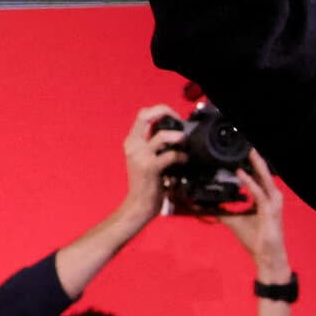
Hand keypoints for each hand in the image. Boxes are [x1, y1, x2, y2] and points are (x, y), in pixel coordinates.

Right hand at [120, 104, 187, 228]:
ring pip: (161, 135)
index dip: (159, 110)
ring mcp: (140, 156)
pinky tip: (183, 160)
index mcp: (132, 142)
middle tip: (178, 123)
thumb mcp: (145, 159)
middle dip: (166, 113)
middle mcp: (133, 145)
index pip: (142, 114)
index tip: (173, 117)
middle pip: (146, 116)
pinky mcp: (150, 168)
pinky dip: (181, 156)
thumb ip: (155, 146)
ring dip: (178, 137)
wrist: (138, 205)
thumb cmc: (145, 183)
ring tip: (183, 142)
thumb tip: (175, 134)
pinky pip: (170, 155)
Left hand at [221, 148, 289, 279]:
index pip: (258, 175)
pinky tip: (240, 173)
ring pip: (263, 178)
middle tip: (244, 142)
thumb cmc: (255, 239)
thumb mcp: (233, 221)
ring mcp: (273, 203)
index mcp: (265, 197)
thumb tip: (203, 203)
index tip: (239, 150)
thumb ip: (221, 210)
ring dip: (255, 164)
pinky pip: (258, 193)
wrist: (266, 256)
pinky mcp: (270, 211)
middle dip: (254, 157)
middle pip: (263, 172)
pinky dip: (249, 182)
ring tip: (247, 151)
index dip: (250, 163)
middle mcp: (271, 197)